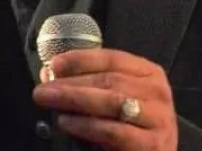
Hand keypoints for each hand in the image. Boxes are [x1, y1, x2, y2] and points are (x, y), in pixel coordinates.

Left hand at [32, 49, 176, 150]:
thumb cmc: (133, 124)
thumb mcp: (118, 97)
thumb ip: (93, 84)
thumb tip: (52, 77)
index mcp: (149, 73)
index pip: (112, 58)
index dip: (81, 59)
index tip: (54, 64)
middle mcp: (157, 92)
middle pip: (109, 80)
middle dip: (71, 83)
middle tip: (43, 88)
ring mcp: (158, 118)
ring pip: (111, 102)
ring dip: (75, 99)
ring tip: (50, 101)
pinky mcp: (152, 144)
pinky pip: (113, 131)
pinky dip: (86, 125)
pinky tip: (66, 122)